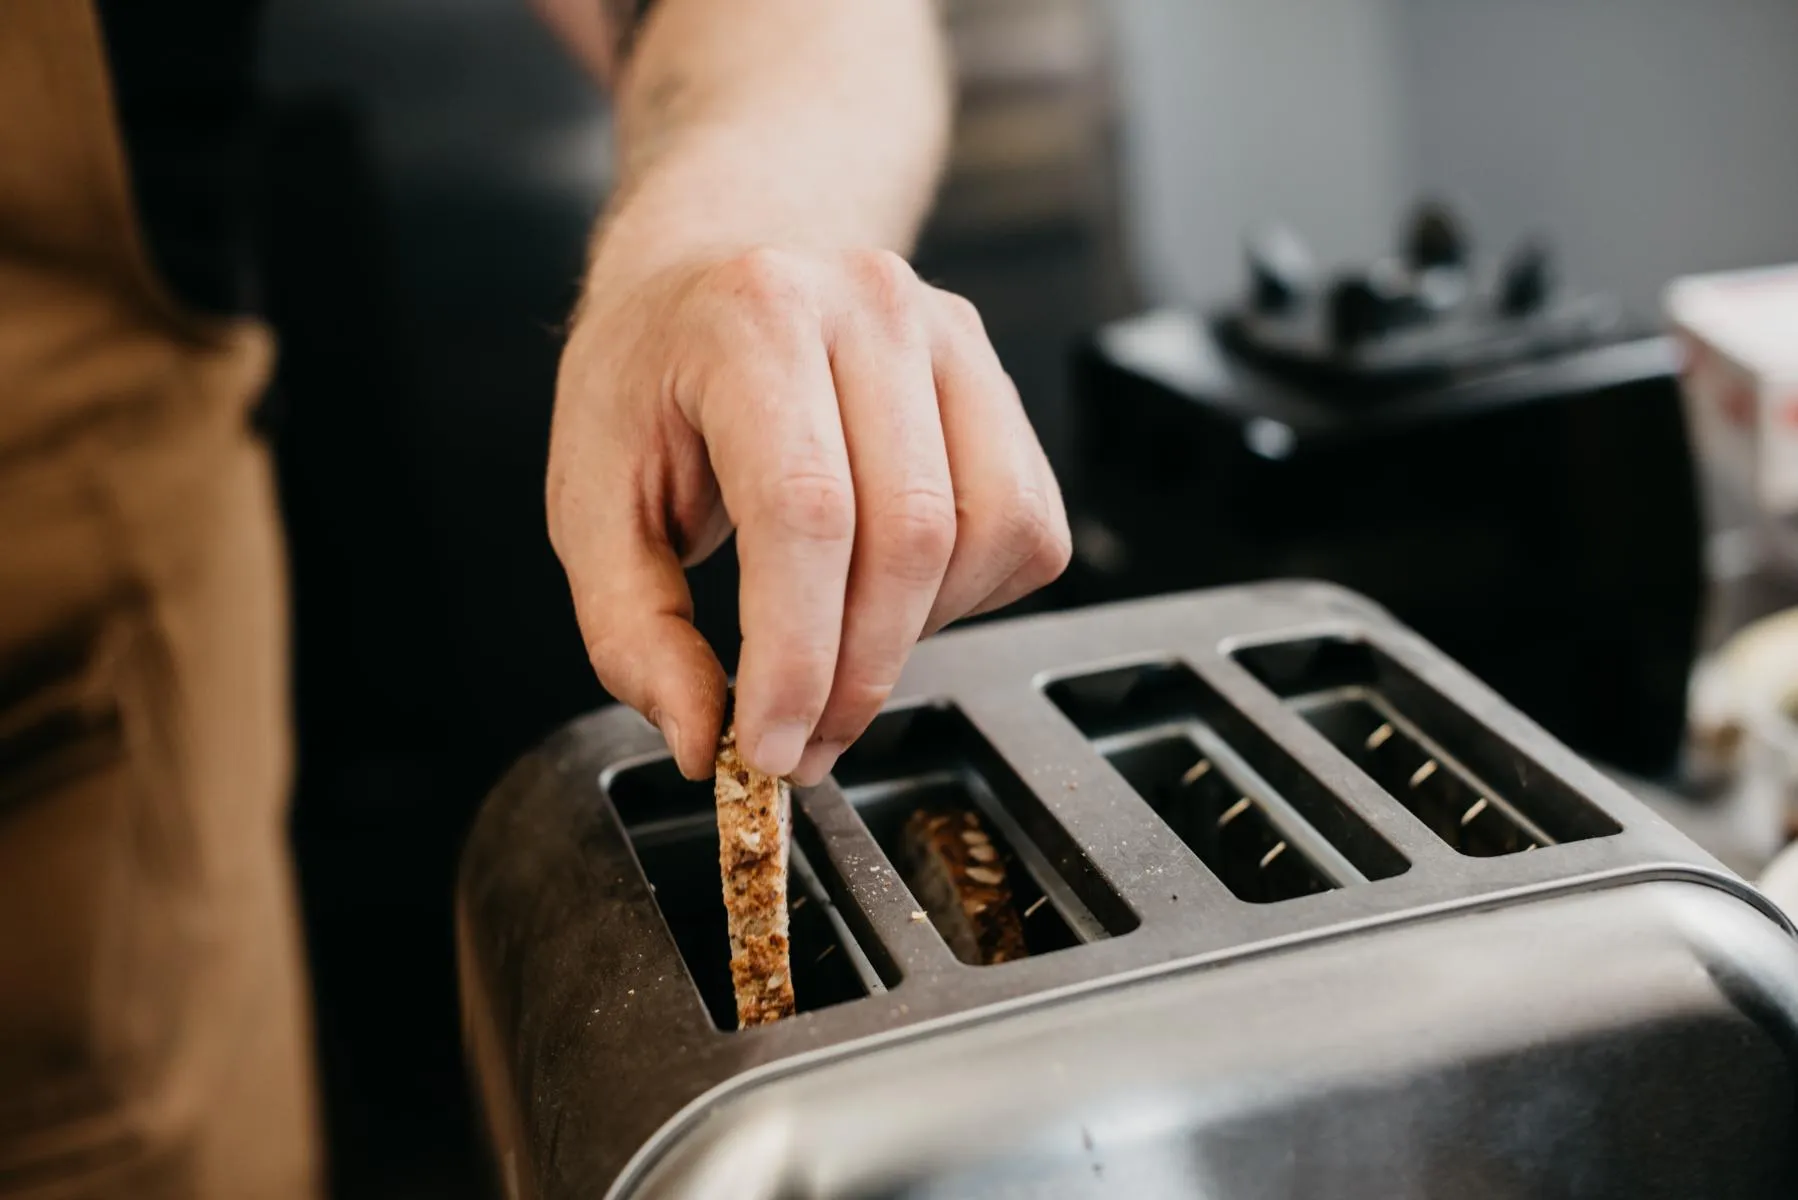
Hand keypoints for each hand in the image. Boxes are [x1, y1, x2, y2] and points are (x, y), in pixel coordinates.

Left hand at [548, 242, 1069, 784]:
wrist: (718, 268)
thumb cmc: (652, 381)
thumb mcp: (590, 499)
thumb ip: (632, 629)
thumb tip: (699, 738)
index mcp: (753, 317)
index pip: (804, 510)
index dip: (796, 653)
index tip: (769, 746)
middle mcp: (870, 306)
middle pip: (909, 534)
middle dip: (858, 675)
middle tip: (804, 744)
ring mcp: (951, 336)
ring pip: (987, 533)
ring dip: (918, 638)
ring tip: (839, 656)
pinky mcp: (1000, 380)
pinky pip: (1027, 525)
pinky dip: (968, 596)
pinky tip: (889, 590)